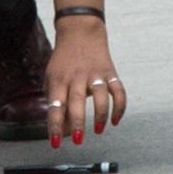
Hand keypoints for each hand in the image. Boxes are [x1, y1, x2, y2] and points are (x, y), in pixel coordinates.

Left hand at [45, 16, 126, 145]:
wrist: (80, 30)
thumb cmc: (64, 61)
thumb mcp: (52, 78)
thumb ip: (55, 102)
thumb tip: (63, 130)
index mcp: (59, 79)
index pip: (55, 106)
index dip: (54, 126)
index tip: (54, 143)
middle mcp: (76, 77)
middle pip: (77, 101)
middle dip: (78, 123)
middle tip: (78, 140)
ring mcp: (95, 73)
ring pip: (101, 95)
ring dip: (101, 115)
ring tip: (99, 130)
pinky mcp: (110, 72)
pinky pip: (118, 90)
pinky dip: (119, 107)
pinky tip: (115, 120)